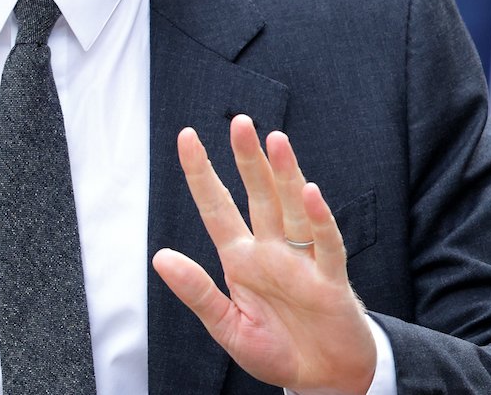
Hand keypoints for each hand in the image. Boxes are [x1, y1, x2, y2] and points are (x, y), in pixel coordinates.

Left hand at [152, 116, 375, 394]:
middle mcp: (271, 251)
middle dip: (248, 159)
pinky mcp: (331, 281)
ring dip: (285, 175)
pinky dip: (320, 220)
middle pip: (259, 195)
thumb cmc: (277, 350)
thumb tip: (159, 257)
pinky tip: (311, 193)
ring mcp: (302, 262)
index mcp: (241, 259)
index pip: (216, 207)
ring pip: (293, 208)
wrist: (324, 380)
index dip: (201, 173)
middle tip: (240, 122)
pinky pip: (327, 245)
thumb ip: (197, 292)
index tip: (186, 137)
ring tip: (276, 140)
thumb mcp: (227, 327)